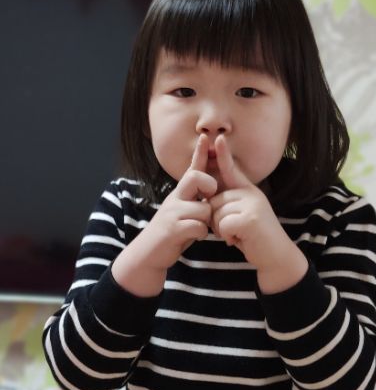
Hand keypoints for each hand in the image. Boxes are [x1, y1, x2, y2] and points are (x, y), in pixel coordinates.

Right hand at [142, 133, 216, 270]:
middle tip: (208, 198)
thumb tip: (213, 193)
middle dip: (209, 185)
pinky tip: (192, 237)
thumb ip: (195, 202)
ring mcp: (173, 212)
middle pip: (197, 177)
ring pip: (204, 209)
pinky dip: (200, 234)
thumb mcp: (182, 212)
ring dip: (206, 222)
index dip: (200, 153)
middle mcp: (175, 198)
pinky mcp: (173, 228)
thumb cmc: (171, 233)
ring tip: (197, 228)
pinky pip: (198, 227)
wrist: (148, 253)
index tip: (207, 137)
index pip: (192, 169)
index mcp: (180, 194)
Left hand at [209, 135, 291, 268]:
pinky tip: (238, 240)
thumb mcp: (243, 216)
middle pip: (214, 201)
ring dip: (221, 230)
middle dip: (216, 221)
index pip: (232, 170)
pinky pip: (223, 225)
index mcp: (249, 191)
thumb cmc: (255, 238)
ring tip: (237, 235)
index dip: (224, 155)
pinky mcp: (250, 218)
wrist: (276, 256)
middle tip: (232, 231)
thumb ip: (230, 204)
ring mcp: (252, 204)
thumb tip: (209, 197)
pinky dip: (226, 236)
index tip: (217, 138)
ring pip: (216, 213)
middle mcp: (251, 194)